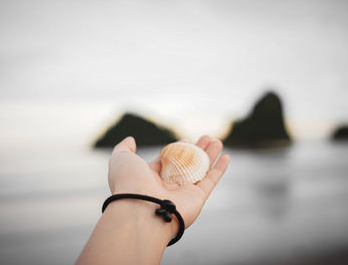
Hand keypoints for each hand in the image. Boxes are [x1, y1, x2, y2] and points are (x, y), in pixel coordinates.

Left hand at [108, 135, 229, 228]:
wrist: (140, 209)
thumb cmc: (129, 183)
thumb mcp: (121, 159)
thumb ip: (125, 148)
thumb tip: (131, 139)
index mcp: (150, 179)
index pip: (167, 162)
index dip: (177, 150)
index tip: (185, 139)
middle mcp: (167, 188)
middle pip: (187, 165)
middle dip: (196, 151)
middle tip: (206, 138)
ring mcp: (183, 194)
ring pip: (200, 171)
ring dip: (209, 155)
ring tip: (216, 140)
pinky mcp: (197, 199)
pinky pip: (211, 181)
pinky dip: (219, 169)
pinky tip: (226, 156)